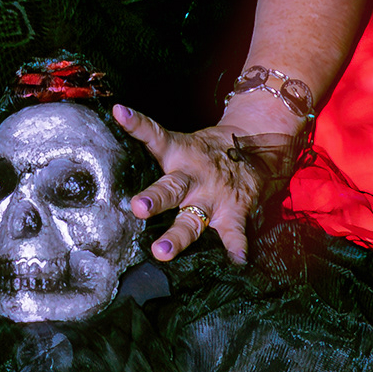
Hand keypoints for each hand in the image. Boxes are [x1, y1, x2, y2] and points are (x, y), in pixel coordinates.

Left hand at [111, 103, 301, 265]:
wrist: (255, 145)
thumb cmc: (207, 151)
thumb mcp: (182, 144)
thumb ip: (155, 147)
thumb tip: (117, 126)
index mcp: (179, 154)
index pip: (154, 135)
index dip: (137, 123)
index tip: (120, 112)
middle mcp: (193, 177)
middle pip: (170, 188)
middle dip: (154, 199)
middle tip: (138, 208)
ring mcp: (213, 197)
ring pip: (193, 219)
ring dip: (178, 236)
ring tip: (162, 251)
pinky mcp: (235, 212)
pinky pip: (235, 232)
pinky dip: (236, 246)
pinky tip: (237, 259)